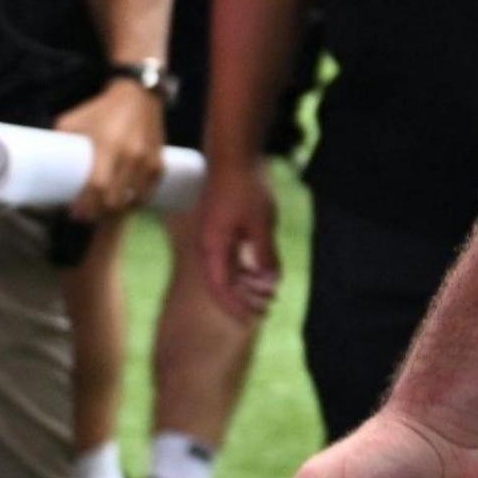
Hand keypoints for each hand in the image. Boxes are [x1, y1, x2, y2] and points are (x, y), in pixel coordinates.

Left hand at [52, 77, 164, 222]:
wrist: (139, 96)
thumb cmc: (101, 109)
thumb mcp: (73, 121)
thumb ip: (61, 143)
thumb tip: (42, 165)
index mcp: (108, 145)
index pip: (98, 185)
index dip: (85, 204)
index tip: (74, 212)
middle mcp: (131, 156)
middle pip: (115, 198)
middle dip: (99, 212)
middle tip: (85, 215)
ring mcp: (148, 160)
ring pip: (133, 199)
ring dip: (117, 210)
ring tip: (102, 211)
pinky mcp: (159, 162)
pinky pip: (148, 191)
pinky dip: (136, 201)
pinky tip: (125, 204)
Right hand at [194, 157, 282, 318]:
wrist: (232, 156)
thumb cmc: (246, 187)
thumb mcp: (261, 222)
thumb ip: (264, 253)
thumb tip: (269, 282)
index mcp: (214, 248)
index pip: (221, 288)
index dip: (236, 307)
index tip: (253, 320)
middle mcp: (208, 246)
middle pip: (222, 284)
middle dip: (243, 300)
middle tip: (266, 310)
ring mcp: (212, 237)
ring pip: (225, 271)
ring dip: (245, 285)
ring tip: (267, 294)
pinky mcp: (219, 229)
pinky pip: (228, 258)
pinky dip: (243, 269)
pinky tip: (259, 272)